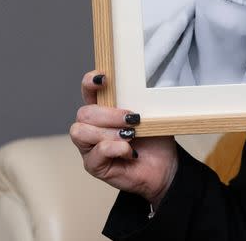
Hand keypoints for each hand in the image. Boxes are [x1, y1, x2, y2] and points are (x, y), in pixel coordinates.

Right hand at [69, 70, 177, 204]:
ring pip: (81, 131)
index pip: (88, 92)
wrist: (164, 167)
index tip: (105, 79)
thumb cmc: (155, 140)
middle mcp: (92, 127)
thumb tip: (141, 88)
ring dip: (108, 132)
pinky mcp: (94, 165)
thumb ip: (140, 102)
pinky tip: (131, 151)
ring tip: (130, 135)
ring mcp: (90, 147)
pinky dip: (116, 148)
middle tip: (133, 119)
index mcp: (104, 110)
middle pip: (84, 113)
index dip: (90, 83)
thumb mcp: (151, 115)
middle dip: (109, 114)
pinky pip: (97, 152)